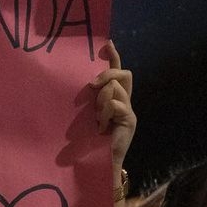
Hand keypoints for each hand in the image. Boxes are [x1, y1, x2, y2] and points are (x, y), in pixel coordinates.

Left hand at [91, 40, 134, 171]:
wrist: (101, 163)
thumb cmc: (89, 141)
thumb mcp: (86, 116)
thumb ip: (88, 101)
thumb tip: (77, 84)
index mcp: (114, 98)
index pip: (118, 72)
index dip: (114, 57)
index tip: (108, 43)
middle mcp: (125, 101)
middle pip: (124, 74)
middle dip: (108, 75)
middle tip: (92, 85)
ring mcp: (129, 110)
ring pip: (116, 90)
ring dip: (102, 102)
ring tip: (98, 120)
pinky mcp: (130, 120)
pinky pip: (117, 105)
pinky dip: (106, 113)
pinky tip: (102, 127)